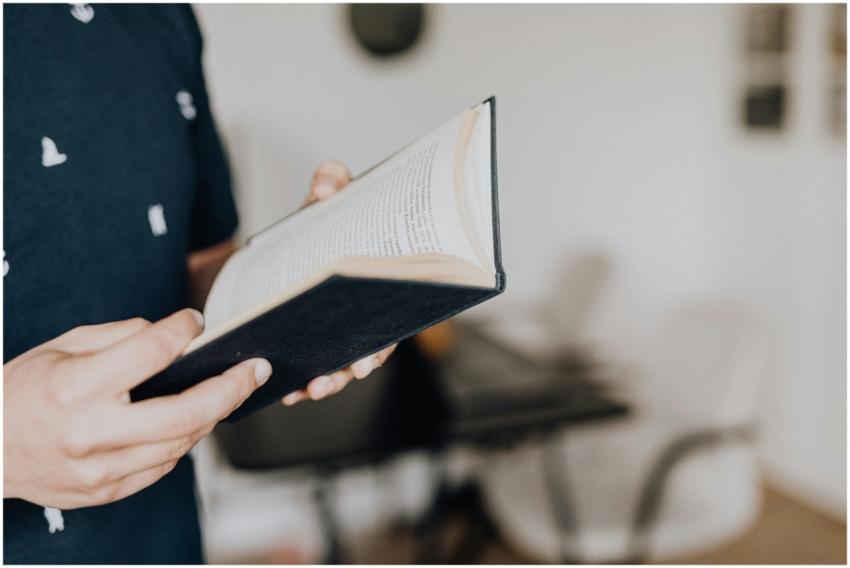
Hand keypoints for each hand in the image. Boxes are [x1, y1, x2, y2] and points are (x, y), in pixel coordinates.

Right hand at [4, 309, 271, 508]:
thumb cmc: (21, 392)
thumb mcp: (60, 347)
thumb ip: (119, 337)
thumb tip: (172, 334)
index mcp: (76, 387)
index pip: (151, 352)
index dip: (183, 330)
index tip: (196, 321)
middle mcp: (92, 432)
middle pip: (186, 411)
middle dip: (232, 387)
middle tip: (257, 369)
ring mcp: (100, 469)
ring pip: (183, 442)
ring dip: (213, 414)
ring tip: (229, 391)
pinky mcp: (105, 492)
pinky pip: (164, 465)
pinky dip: (183, 440)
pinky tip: (190, 421)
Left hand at [282, 160, 397, 405]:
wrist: (290, 235)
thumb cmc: (323, 219)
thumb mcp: (328, 194)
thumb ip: (331, 180)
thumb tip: (326, 189)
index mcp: (373, 287)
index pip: (387, 324)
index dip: (379, 346)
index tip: (366, 359)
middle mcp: (360, 315)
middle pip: (363, 353)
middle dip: (348, 371)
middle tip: (331, 379)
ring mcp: (335, 330)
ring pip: (337, 367)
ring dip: (326, 383)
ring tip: (308, 391)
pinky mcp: (309, 337)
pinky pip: (311, 367)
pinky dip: (301, 383)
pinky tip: (289, 393)